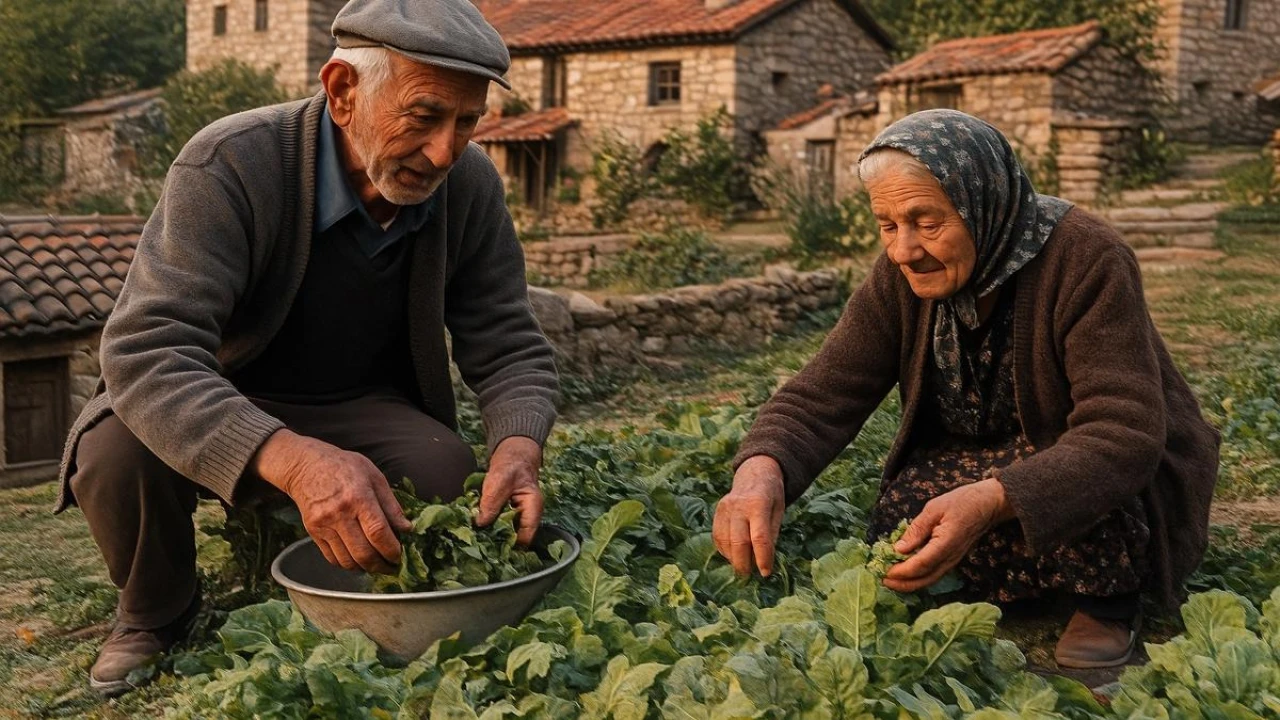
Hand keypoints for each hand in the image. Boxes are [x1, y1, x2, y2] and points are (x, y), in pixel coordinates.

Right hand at [253, 429, 411, 573]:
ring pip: (348, 560)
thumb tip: (407, 528)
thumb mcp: (374, 476)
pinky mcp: (313, 532)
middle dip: (381, 566)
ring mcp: (324, 525)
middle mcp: (339, 513)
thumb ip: (391, 505)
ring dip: (365, 568)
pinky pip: (332, 558)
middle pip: (363, 553)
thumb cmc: (344, 467)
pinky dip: (348, 564)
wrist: (306, 466)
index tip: (399, 556)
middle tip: (391, 567)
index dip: (392, 550)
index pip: (378, 532)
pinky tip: (358, 559)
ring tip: (376, 564)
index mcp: (359, 497)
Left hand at [477, 436, 543, 545]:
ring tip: (478, 540)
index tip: (493, 550)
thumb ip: (492, 503)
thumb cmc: (510, 466)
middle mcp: (528, 516)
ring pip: (506, 533)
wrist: (511, 456)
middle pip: (515, 537)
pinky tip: (479, 529)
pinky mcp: (507, 515)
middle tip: (481, 546)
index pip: (526, 536)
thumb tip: (481, 523)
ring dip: (493, 535)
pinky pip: (499, 525)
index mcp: (533, 509)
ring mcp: (518, 517)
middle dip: (500, 542)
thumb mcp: (499, 482)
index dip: (511, 545)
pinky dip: (490, 527)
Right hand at [712, 455, 785, 576]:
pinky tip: (733, 555)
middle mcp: (738, 506)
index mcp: (758, 504)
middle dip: (743, 563)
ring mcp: (724, 508)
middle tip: (749, 575)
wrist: (754, 473)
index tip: (765, 573)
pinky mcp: (717, 512)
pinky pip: (717, 537)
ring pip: (724, 541)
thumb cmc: (771, 495)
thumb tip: (764, 561)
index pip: (759, 537)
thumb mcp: (779, 511)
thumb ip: (771, 534)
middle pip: (738, 542)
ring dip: (733, 558)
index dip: (762, 558)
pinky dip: (724, 550)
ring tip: (742, 567)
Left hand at [882, 478, 1014, 592]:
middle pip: (924, 579)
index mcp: (946, 543)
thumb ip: (916, 530)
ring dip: (909, 583)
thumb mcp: (934, 509)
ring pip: (929, 580)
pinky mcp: (953, 559)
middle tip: (882, 580)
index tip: (883, 571)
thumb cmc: (962, 502)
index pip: (920, 564)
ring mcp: (953, 560)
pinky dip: (918, 578)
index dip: (901, 571)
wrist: (988, 504)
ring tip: (890, 580)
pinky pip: (934, 574)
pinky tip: (906, 574)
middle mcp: (951, 557)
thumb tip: (898, 548)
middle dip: (902, 583)